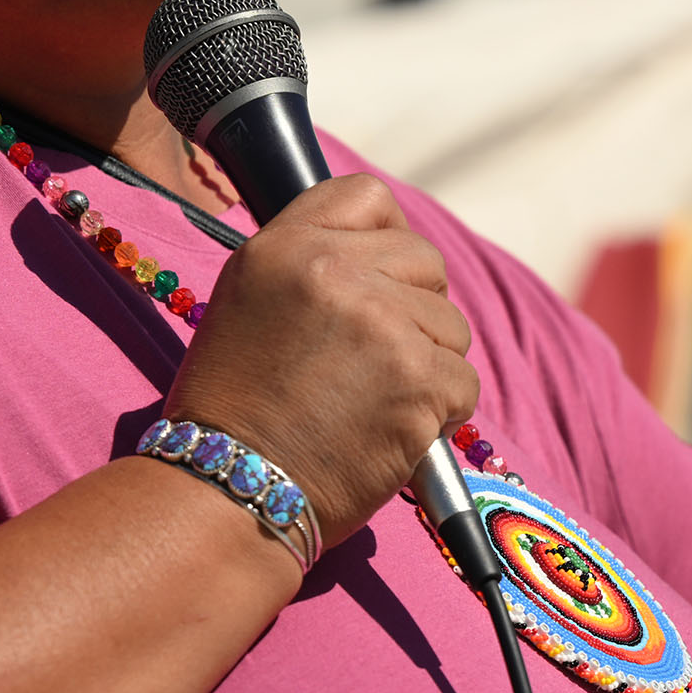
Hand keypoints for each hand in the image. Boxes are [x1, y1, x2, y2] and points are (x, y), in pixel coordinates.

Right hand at [163, 174, 479, 542]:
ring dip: (427, 366)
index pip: (369, 199)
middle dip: (414, 309)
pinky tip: (390, 431)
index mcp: (285, 246)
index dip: (387, 240)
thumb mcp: (248, 304)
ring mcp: (380, 323)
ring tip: (372, 402)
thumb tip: (385, 253)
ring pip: (451, 325)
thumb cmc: (235, 410)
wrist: (228, 493)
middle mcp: (333, 272)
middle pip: (425, 261)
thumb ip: (310, 265)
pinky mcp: (416, 379)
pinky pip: (463, 382)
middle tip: (374, 360)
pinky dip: (439, 413)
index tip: (379, 283)